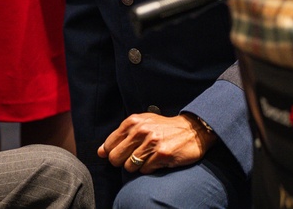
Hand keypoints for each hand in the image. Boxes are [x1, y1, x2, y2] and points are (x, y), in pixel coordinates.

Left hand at [97, 113, 216, 173]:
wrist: (193, 129)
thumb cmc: (163, 128)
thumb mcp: (141, 124)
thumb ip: (120, 136)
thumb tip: (100, 152)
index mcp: (132, 122)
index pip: (109, 145)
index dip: (112, 154)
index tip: (121, 155)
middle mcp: (140, 130)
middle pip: (116, 158)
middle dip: (122, 162)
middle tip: (134, 158)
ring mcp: (151, 142)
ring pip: (130, 166)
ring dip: (137, 166)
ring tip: (148, 158)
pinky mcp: (162, 154)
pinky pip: (145, 170)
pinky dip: (150, 169)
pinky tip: (158, 160)